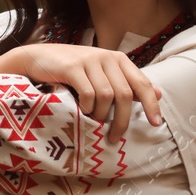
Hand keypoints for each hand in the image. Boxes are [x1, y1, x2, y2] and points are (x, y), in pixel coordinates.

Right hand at [0, 45, 162, 141]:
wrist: (36, 58)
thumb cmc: (70, 70)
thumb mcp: (101, 74)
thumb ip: (126, 83)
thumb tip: (159, 93)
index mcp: (118, 59)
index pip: (142, 83)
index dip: (151, 104)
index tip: (156, 124)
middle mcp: (107, 57)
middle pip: (125, 94)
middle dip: (122, 120)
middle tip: (114, 137)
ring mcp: (89, 61)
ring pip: (107, 96)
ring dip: (101, 115)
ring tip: (93, 122)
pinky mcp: (72, 67)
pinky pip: (88, 93)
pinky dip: (87, 107)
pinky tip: (82, 111)